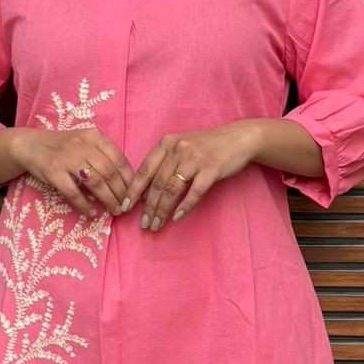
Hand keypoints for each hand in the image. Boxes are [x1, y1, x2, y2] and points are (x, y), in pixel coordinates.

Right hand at [14, 126, 133, 219]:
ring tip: (114, 210)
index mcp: (94, 136)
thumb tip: (126, 183)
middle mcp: (82, 144)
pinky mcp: (53, 171)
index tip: (135, 193)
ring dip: (107, 199)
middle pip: (109, 171)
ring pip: (95, 181)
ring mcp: (67, 158)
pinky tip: (91, 213)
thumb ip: (103, 157)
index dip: (129, 178)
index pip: (118, 158)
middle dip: (121, 192)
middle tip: (126, 206)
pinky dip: (83, 204)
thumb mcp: (85, 144)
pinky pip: (73, 192)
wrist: (30, 145)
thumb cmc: (63, 147)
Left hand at [131, 122, 256, 230]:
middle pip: (157, 183)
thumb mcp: (181, 148)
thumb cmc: (206, 146)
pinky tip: (176, 217)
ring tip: (157, 225)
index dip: (133, 190)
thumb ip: (164, 165)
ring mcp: (195, 158)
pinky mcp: (211, 168)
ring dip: (162, 210)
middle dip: (148, 207)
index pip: (144, 170)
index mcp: (166, 143)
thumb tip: (145, 193)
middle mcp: (178, 149)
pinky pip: (194, 192)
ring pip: (172, 189)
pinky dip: (184, 206)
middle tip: (144, 224)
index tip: (125, 207)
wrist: (238, 138)